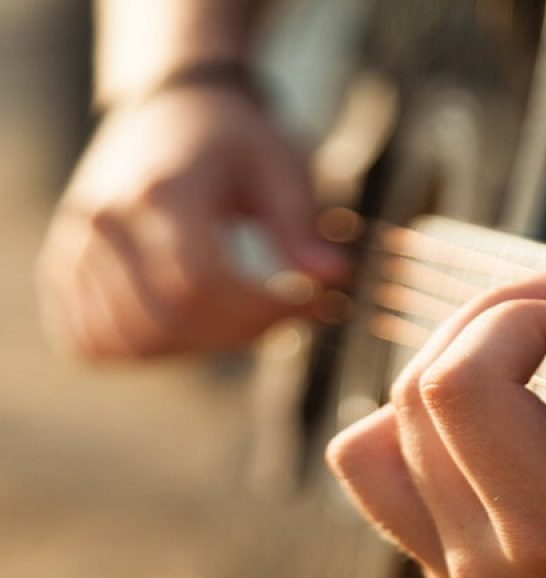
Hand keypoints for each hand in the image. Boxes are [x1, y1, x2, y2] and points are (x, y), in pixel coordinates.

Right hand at [36, 87, 347, 358]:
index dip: (264, 311)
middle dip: (242, 333)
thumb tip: (334, 276)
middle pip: (172, 319)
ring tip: (242, 316)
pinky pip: (99, 342)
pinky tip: (192, 324)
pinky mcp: (63, 269)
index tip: (314, 305)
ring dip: (202, 347)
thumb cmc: (235, 141)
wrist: (171, 110)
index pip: (203, 282)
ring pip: (137, 341)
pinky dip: (150, 351)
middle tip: (285, 315)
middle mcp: (106, 218)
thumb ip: (301, 225)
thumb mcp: (281, 165)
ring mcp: (75, 246)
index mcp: (162, 188)